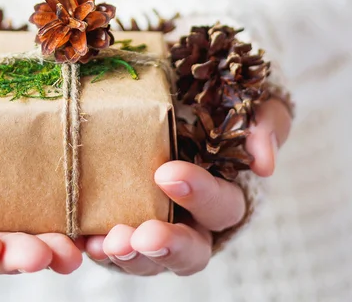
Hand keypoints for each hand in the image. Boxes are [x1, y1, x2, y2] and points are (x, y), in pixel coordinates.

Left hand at [83, 99, 291, 275]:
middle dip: (167, 245)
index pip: (223, 206)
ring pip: (149, 258)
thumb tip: (263, 164)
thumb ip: (265, 123)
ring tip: (108, 243)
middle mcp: (193, 222)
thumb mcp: (249, 103)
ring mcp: (157, 229)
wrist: (175, 94)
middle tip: (143, 236)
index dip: (200, 196)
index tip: (167, 174)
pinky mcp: (124, 226)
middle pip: (190, 251)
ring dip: (129, 254)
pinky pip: (112, 246)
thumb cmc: (216, 103)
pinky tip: (85, 240)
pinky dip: (98, 247)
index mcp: (226, 195)